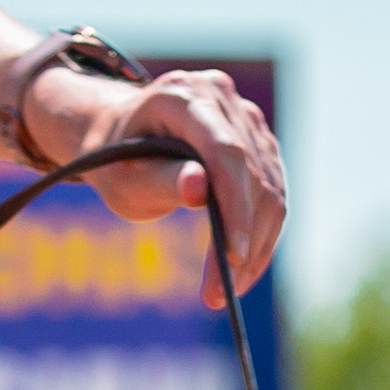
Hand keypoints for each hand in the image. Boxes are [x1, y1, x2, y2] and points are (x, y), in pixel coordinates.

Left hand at [40, 64, 285, 305]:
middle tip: (220, 294)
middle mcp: (222, 97)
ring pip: (271, 189)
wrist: (122, 135)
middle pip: (254, 175)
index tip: (232, 257)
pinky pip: (273, 195)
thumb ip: (161, 179)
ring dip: (256, 248)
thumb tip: (199, 189)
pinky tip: (242, 271)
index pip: (226, 152)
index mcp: (184, 95)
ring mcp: (246, 118)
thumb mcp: (124, 176)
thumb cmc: (116, 159)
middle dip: (243, 241)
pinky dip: (261, 238)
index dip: (235, 206)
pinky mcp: (260, 144)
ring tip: (227, 290)